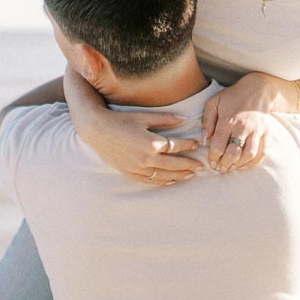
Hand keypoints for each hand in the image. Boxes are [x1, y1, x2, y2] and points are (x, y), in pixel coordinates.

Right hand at [76, 109, 205, 185]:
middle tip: (202, 167)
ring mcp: (137, 168)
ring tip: (191, 175)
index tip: (197, 145)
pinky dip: (162, 182)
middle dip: (189, 165)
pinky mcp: (130, 172)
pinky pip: (150, 181)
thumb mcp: (144, 116)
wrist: (97, 130)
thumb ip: (166, 119)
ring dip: (179, 176)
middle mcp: (146, 158)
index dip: (188, 145)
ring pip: (164, 176)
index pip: (176, 146)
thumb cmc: (120, 120)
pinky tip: (171, 181)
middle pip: (174, 165)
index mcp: (151, 143)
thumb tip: (184, 118)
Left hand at [202, 73, 287, 171]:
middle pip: (233, 153)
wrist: (258, 89)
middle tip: (220, 168)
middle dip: (225, 164)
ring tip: (231, 168)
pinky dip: (252, 163)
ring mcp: (257, 131)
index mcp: (228, 120)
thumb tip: (203, 140)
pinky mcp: (266, 133)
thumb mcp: (214, 103)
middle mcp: (243, 127)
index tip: (211, 162)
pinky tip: (243, 164)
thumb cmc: (233, 97)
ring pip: (248, 155)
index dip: (213, 157)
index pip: (218, 145)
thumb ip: (207, 121)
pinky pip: (261, 153)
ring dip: (238, 165)